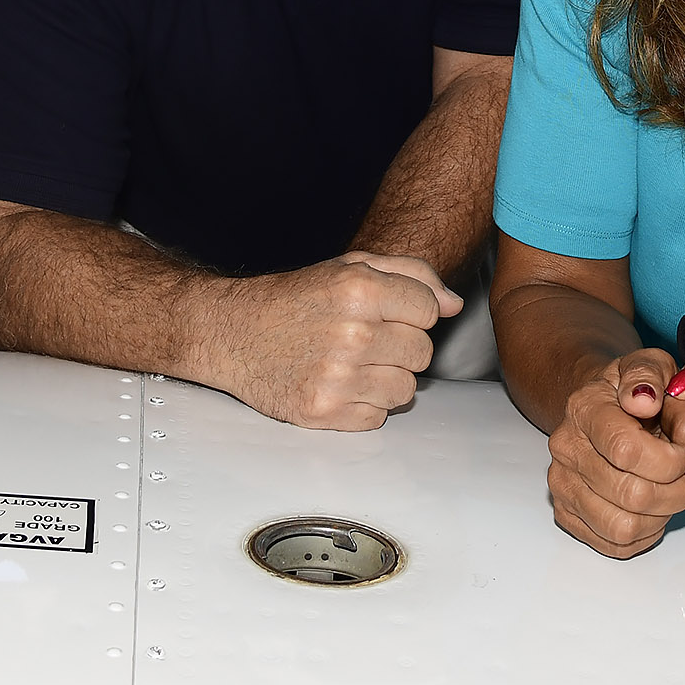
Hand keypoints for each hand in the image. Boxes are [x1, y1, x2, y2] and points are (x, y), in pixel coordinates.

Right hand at [203, 251, 456, 430]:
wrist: (232, 333)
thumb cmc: (293, 299)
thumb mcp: (349, 266)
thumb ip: (410, 275)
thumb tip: (453, 305)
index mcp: (360, 289)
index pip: (430, 312)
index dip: (412, 312)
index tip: (387, 313)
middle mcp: (352, 333)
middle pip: (422, 353)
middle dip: (401, 346)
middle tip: (367, 339)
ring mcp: (337, 377)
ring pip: (405, 391)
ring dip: (386, 380)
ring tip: (353, 363)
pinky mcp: (323, 411)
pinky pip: (377, 418)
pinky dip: (363, 406)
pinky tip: (339, 385)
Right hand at [545, 346, 684, 556]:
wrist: (604, 407)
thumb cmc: (636, 390)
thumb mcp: (650, 365)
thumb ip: (649, 373)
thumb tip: (643, 400)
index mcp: (583, 409)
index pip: (627, 450)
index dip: (670, 460)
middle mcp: (565, 450)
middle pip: (629, 494)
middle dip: (675, 491)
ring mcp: (563, 485)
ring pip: (623, 527)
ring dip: (661, 516)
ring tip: (672, 493)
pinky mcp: (568, 515)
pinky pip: (614, 544)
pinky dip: (645, 534)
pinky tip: (654, 509)